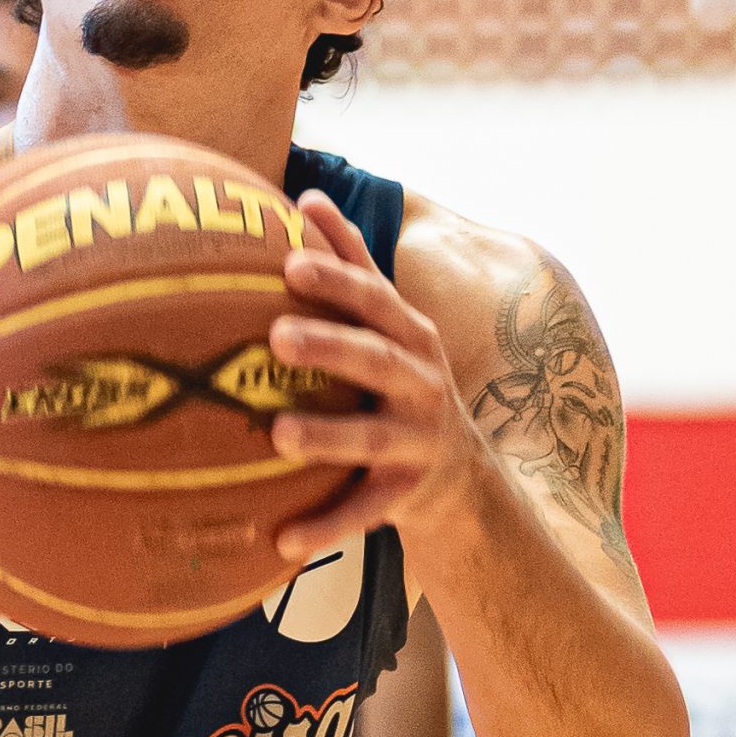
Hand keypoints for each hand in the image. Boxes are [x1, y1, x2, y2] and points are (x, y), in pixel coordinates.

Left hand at [269, 191, 482, 563]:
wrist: (460, 474)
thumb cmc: (401, 378)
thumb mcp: (389, 323)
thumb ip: (352, 262)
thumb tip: (305, 196)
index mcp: (408, 335)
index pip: (372, 298)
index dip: (335, 277)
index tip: (288, 259)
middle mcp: (420, 382)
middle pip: (376, 360)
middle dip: (330, 346)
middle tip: (275, 337)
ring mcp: (416, 440)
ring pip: (370, 438)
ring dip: (325, 435)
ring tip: (275, 435)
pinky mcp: (406, 495)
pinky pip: (362, 513)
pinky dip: (324, 526)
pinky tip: (281, 540)